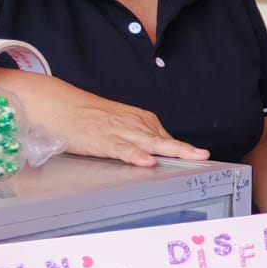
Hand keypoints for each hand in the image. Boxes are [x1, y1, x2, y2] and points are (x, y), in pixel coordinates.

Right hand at [1, 75, 207, 167]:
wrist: (61, 106)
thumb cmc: (91, 117)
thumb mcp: (122, 123)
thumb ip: (141, 136)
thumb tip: (158, 152)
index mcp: (142, 120)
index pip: (167, 137)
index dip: (183, 150)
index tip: (202, 158)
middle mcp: (135, 125)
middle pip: (165, 139)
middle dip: (185, 149)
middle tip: (204, 156)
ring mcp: (120, 132)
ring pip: (150, 143)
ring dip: (169, 150)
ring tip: (189, 157)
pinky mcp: (104, 141)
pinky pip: (123, 149)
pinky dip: (135, 155)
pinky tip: (146, 161)